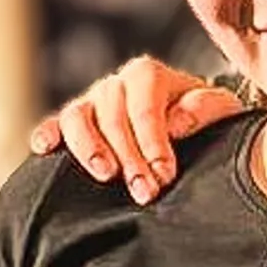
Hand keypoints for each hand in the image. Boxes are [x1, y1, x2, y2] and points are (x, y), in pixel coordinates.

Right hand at [28, 56, 234, 202]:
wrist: (193, 124)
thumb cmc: (206, 118)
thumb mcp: (221, 109)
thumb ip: (205, 109)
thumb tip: (175, 124)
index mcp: (149, 75)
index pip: (144, 105)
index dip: (152, 142)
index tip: (164, 173)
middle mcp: (116, 84)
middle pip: (112, 116)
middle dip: (129, 157)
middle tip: (145, 192)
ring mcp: (92, 102)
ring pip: (77, 116)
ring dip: (88, 148)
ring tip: (105, 175)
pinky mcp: (75, 124)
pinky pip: (55, 124)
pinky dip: (47, 133)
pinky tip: (45, 149)